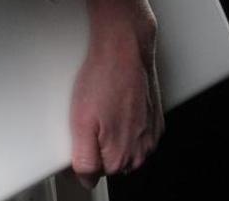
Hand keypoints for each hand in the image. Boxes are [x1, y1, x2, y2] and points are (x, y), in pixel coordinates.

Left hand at [69, 8, 163, 187]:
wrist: (123, 48)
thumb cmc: (102, 78)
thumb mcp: (79, 122)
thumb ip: (83, 158)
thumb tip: (85, 179)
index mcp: (121, 155)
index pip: (95, 174)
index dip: (79, 156)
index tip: (74, 138)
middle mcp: (140, 149)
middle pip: (111, 161)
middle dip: (97, 145)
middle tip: (88, 118)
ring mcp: (150, 134)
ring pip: (124, 146)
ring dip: (111, 134)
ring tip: (101, 108)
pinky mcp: (154, 119)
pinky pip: (135, 131)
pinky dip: (124, 122)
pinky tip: (114, 105)